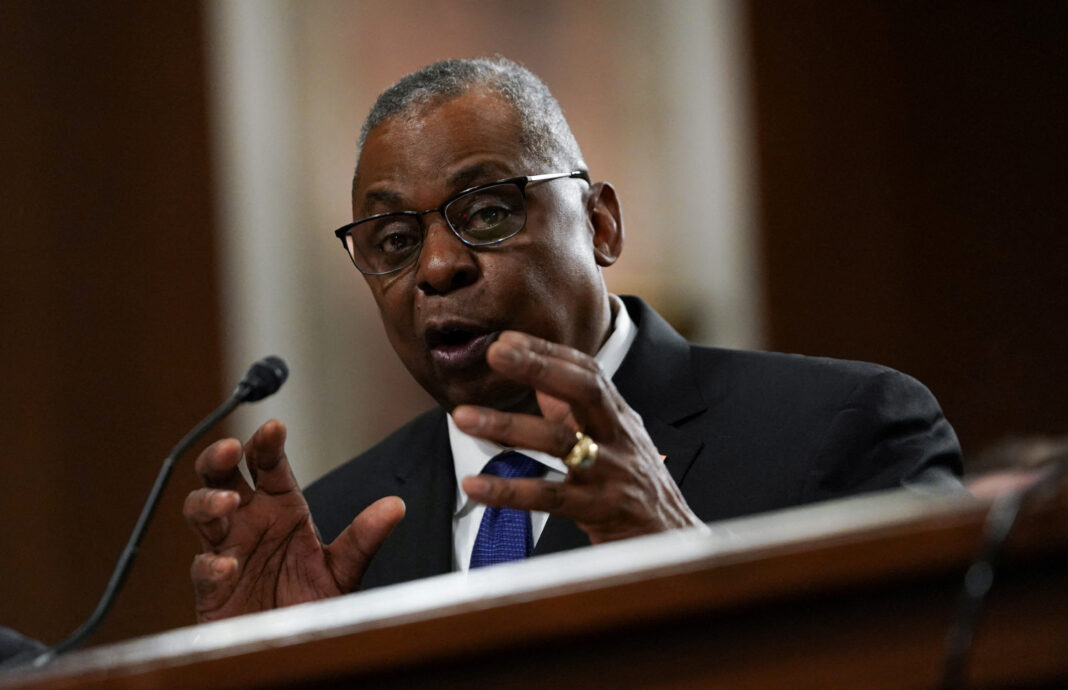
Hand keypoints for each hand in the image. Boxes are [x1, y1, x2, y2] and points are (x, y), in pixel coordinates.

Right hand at [183, 419, 404, 621]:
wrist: (291, 649)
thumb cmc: (310, 602)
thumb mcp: (344, 568)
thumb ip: (364, 537)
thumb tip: (396, 505)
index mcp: (280, 507)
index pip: (268, 465)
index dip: (267, 443)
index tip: (275, 427)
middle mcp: (250, 522)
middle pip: (221, 476)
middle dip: (219, 458)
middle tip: (230, 449)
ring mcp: (227, 549)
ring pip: (200, 512)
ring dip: (208, 502)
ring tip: (227, 502)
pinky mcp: (213, 587)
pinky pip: (204, 568)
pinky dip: (212, 564)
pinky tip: (227, 565)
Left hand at [453, 331, 702, 543]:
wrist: (673, 541)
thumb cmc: (633, 485)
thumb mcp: (610, 440)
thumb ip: (572, 411)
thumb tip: (535, 377)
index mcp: (617, 415)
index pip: (585, 371)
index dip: (547, 351)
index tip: (506, 339)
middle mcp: (618, 436)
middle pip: (584, 390)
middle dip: (540, 366)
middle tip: (496, 351)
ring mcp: (611, 472)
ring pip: (560, 442)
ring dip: (509, 426)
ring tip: (462, 418)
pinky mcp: (601, 509)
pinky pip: (551, 498)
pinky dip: (510, 491)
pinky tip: (475, 486)